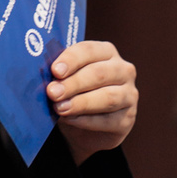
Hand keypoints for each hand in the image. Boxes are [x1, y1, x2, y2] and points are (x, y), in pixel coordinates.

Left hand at [47, 40, 136, 164]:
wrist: (84, 127)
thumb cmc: (74, 94)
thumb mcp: (65, 80)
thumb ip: (60, 75)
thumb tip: (47, 78)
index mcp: (106, 52)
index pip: (89, 50)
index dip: (71, 59)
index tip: (55, 71)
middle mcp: (123, 70)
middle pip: (99, 74)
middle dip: (73, 83)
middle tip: (53, 92)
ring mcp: (129, 95)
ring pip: (107, 97)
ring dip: (81, 103)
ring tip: (60, 108)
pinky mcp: (127, 119)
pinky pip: (108, 120)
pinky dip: (86, 121)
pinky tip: (70, 119)